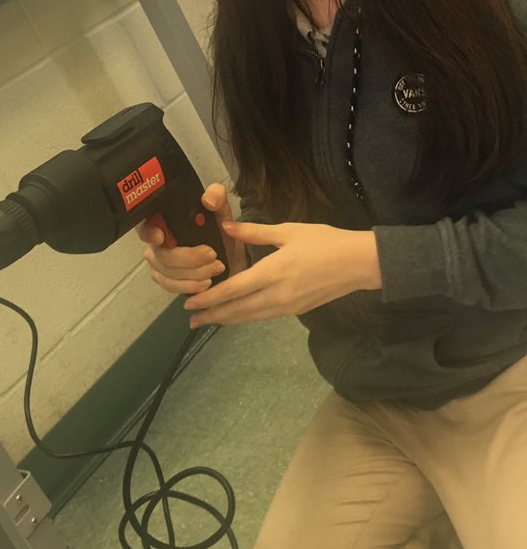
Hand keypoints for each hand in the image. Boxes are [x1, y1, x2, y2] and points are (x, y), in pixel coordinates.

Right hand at [137, 183, 247, 295]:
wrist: (229, 257)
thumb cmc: (220, 231)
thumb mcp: (222, 210)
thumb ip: (217, 197)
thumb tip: (208, 200)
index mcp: (164, 220)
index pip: (145, 225)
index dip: (149, 232)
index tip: (162, 237)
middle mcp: (156, 241)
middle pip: (162, 254)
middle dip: (189, 258)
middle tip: (213, 255)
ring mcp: (158, 262)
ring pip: (168, 273)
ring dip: (194, 273)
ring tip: (217, 268)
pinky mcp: (166, 280)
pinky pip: (171, 286)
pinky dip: (190, 286)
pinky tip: (206, 282)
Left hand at [184, 221, 380, 327]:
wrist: (359, 264)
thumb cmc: (324, 242)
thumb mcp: (288, 230)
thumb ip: (254, 232)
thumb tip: (226, 227)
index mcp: (273, 272)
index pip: (233, 290)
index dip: (209, 298)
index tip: (189, 303)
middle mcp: (277, 295)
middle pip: (237, 310)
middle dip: (212, 315)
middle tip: (190, 319)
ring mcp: (287, 306)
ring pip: (250, 317)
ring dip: (227, 319)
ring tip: (207, 321)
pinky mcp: (296, 311)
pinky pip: (263, 316)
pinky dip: (245, 317)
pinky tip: (236, 316)